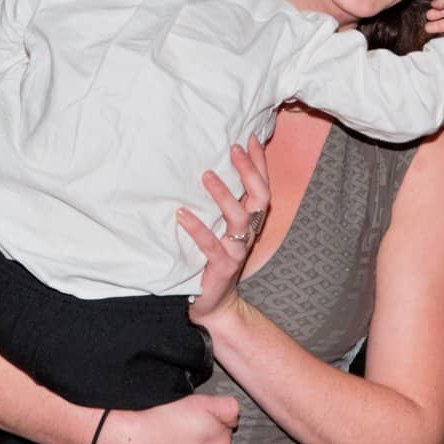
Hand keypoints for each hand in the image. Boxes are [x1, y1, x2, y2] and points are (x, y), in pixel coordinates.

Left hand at [176, 134, 270, 323]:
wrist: (212, 304)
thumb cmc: (211, 262)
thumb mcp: (218, 230)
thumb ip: (217, 207)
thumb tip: (204, 170)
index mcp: (249, 223)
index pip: (261, 187)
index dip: (259, 164)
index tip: (250, 138)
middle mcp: (248, 234)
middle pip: (260, 198)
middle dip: (249, 171)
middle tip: (233, 149)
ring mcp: (237, 251)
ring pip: (240, 219)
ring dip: (224, 196)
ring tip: (206, 176)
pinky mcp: (221, 268)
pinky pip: (211, 246)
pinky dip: (197, 229)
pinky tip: (181, 214)